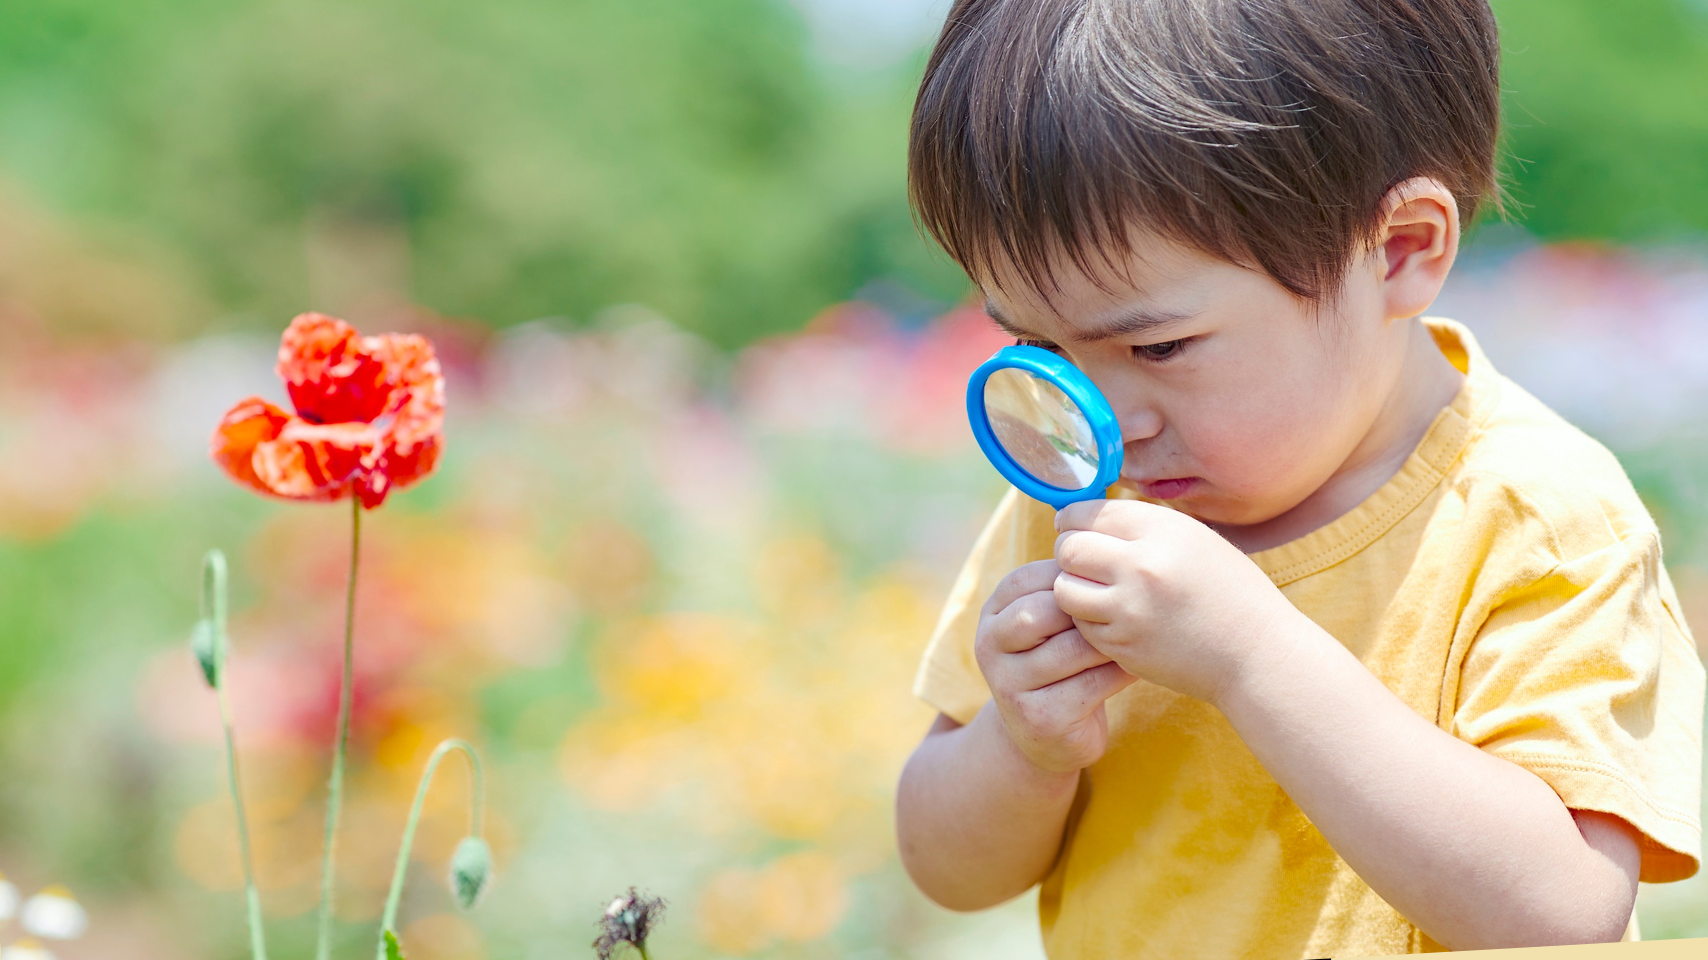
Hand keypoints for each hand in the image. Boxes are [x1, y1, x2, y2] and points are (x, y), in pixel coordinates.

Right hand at [974, 560, 1137, 773]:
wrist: (1046, 737)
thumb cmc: (1060, 663)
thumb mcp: (1050, 622)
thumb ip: (1064, 587)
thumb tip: (1104, 527)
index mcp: (992, 614)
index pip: (1027, 579)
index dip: (1071, 576)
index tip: (1107, 580)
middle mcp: (990, 647)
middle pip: (1043, 611)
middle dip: (1087, 609)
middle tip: (1125, 609)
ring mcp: (1010, 686)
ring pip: (1071, 648)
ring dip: (1110, 641)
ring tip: (1138, 634)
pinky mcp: (1040, 718)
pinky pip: (1091, 684)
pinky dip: (1120, 671)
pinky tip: (1137, 665)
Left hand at [1051, 499, 1305, 705]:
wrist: (1256, 654)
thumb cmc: (1229, 592)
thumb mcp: (1194, 540)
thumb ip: (1142, 526)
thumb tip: (1089, 518)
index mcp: (1162, 530)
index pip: (1088, 513)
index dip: (1072, 520)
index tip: (1072, 528)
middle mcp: (1142, 566)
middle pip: (1068, 548)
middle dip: (1069, 552)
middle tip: (1082, 561)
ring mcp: (1129, 609)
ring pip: (1064, 589)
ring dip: (1072, 588)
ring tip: (1095, 590)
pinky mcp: (1122, 645)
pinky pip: (1081, 625)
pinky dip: (1088, 620)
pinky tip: (1113, 618)